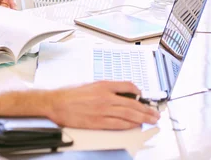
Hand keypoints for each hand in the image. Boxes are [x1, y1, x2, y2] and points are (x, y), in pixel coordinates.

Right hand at [45, 81, 159, 129]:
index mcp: (103, 85)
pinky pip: (119, 124)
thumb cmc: (69, 94)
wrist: (56, 103)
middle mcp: (105, 97)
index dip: (138, 91)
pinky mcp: (99, 122)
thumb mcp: (89, 85)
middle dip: (146, 109)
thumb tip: (118, 93)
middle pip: (132, 104)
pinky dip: (129, 125)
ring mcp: (103, 110)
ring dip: (142, 118)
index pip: (127, 86)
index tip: (143, 96)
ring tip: (151, 120)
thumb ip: (104, 88)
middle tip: (154, 113)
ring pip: (129, 115)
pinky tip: (136, 126)